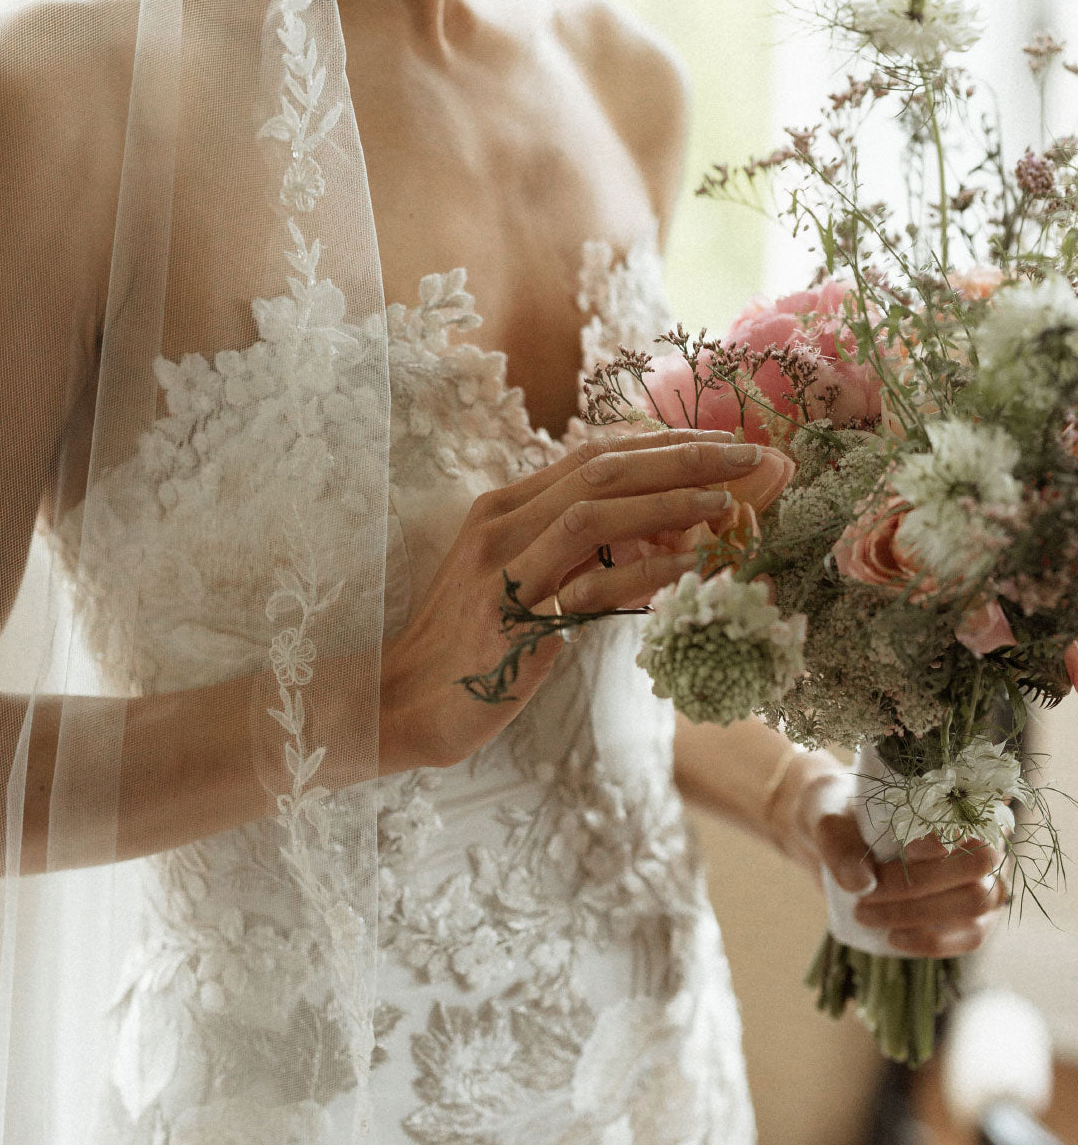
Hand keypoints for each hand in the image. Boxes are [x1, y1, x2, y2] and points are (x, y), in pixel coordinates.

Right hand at [379, 429, 779, 774]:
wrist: (397, 703)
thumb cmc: (465, 647)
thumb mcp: (515, 579)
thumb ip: (568, 549)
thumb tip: (649, 532)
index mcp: (502, 507)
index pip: (592, 454)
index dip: (660, 442)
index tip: (718, 440)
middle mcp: (501, 525)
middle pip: (600, 467)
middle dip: (680, 454)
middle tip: (747, 452)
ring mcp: (504, 570)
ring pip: (594, 509)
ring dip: (669, 497)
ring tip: (730, 498)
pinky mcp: (513, 621)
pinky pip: (591, 583)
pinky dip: (648, 568)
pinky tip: (695, 564)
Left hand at [773, 759, 1008, 957]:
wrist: (844, 842)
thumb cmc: (845, 821)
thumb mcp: (830, 822)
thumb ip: (840, 847)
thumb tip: (861, 884)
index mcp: (954, 801)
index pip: (974, 818)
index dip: (948, 838)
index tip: (907, 850)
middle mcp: (983, 839)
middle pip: (978, 866)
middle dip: (919, 885)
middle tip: (868, 894)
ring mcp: (986, 882)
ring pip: (974, 904)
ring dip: (918, 914)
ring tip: (865, 914)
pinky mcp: (976, 917)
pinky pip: (969, 936)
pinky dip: (931, 939)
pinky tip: (892, 937)